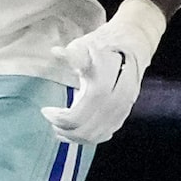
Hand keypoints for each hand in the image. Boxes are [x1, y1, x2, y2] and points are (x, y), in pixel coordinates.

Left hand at [41, 0, 167, 145]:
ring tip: (57, 129)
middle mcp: (121, 95)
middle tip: (50, 121)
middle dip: (68, 129)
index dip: (65, 116)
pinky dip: (88, 138)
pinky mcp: (125, 112)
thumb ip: (73, 53)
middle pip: (93, 125)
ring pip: (100, 133)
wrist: (135, 42)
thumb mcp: (87, 43)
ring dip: (76, 137)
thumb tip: (55, 52)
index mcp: (110, 77)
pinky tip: (72, 134)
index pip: (86, 108)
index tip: (45, 111)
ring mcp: (125, 105)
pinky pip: (106, 133)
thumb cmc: (106, 43)